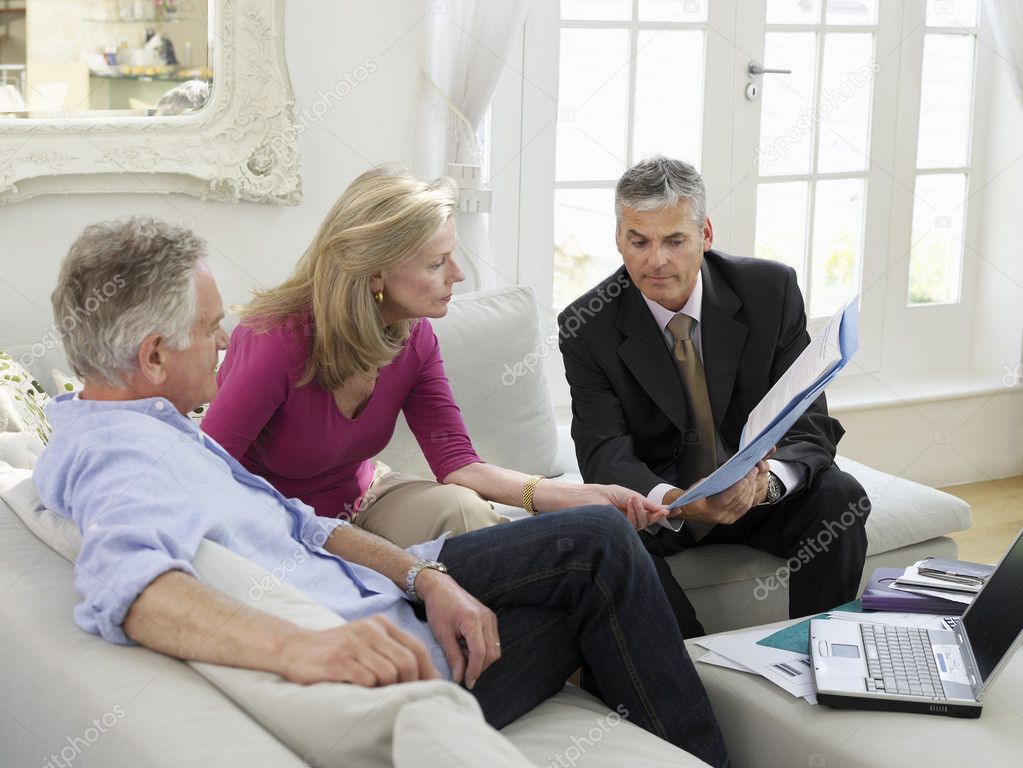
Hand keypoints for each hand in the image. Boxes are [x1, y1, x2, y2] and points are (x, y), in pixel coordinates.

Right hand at [277, 616, 439, 685]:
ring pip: (389, 673)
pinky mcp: (338, 660)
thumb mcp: (366, 641)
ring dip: (386, 689)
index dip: (428, 672)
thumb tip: (424, 677)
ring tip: (375, 692)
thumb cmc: (335, 650)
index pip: (417, 648)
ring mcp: (354, 644)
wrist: (293, 647)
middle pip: (407, 662)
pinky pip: (367, 680)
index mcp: (381, 623)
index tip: (430, 690)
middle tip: (402, 697)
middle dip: (410, 684)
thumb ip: (391, 652)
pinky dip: (368, 690)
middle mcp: (370, 630)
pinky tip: (359, 690)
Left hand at [415, 568, 499, 688]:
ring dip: (481, 659)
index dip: (474, 670)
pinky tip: (467, 649)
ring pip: (494, 649)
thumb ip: (453, 657)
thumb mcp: (442, 634)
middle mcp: (486, 618)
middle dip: (479, 667)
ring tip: (463, 658)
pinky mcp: (490, 618)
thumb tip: (459, 678)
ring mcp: (490, 617)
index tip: (467, 682)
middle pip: (491, 653)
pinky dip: (483, 650)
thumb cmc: (438, 608)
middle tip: (463, 673)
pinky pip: (492, 640)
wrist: (440, 587)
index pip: (480, 653)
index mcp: (472, 620)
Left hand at [567, 483, 668, 529]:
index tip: (677, 510)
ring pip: (643, 523)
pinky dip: (634, 513)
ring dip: (641, 511)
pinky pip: (634, 525)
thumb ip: (646, 503)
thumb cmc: (606, 494)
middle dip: (657, 514)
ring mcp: (626, 525)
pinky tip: (629, 505)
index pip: (652, 513)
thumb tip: (663, 509)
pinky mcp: (621, 530)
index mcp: (634, 509)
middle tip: (663, 509)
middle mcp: (631, 518)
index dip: (664, 513)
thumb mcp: (631, 495)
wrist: (590, 498)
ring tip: (633, 500)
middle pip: (650, 521)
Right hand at [665, 447, 775, 521]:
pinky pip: (744, 509)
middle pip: (738, 500)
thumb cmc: (693, 495)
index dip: (737, 488)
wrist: (689, 510)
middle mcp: (719, 515)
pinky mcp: (730, 519)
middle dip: (748, 485)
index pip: (726, 498)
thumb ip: (714, 482)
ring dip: (751, 490)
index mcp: (708, 507)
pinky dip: (750, 498)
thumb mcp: (699, 486)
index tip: (745, 478)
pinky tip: (752, 489)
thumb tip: (730, 473)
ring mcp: (725, 519)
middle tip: (753, 472)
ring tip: (753, 478)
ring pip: (744, 505)